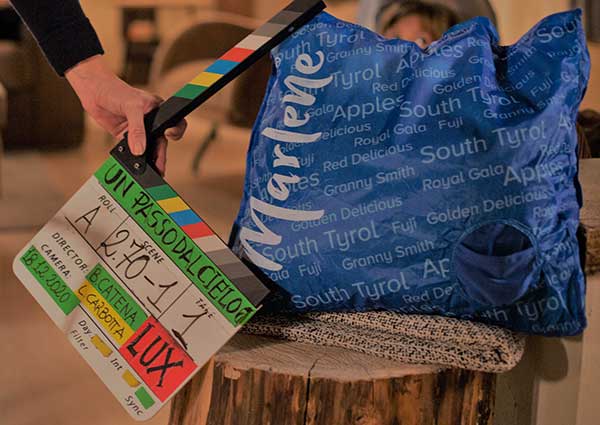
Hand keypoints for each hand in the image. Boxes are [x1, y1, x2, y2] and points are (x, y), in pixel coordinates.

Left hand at [65, 55, 185, 175]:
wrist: (93, 90)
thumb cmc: (115, 90)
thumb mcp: (131, 107)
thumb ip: (137, 129)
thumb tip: (139, 150)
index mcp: (158, 110)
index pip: (173, 123)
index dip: (175, 131)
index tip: (169, 136)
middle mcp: (151, 121)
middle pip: (160, 141)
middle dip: (161, 155)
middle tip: (159, 167)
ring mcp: (138, 130)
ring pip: (148, 148)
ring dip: (148, 160)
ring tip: (148, 170)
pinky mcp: (126, 136)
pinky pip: (132, 150)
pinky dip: (132, 158)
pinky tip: (132, 164)